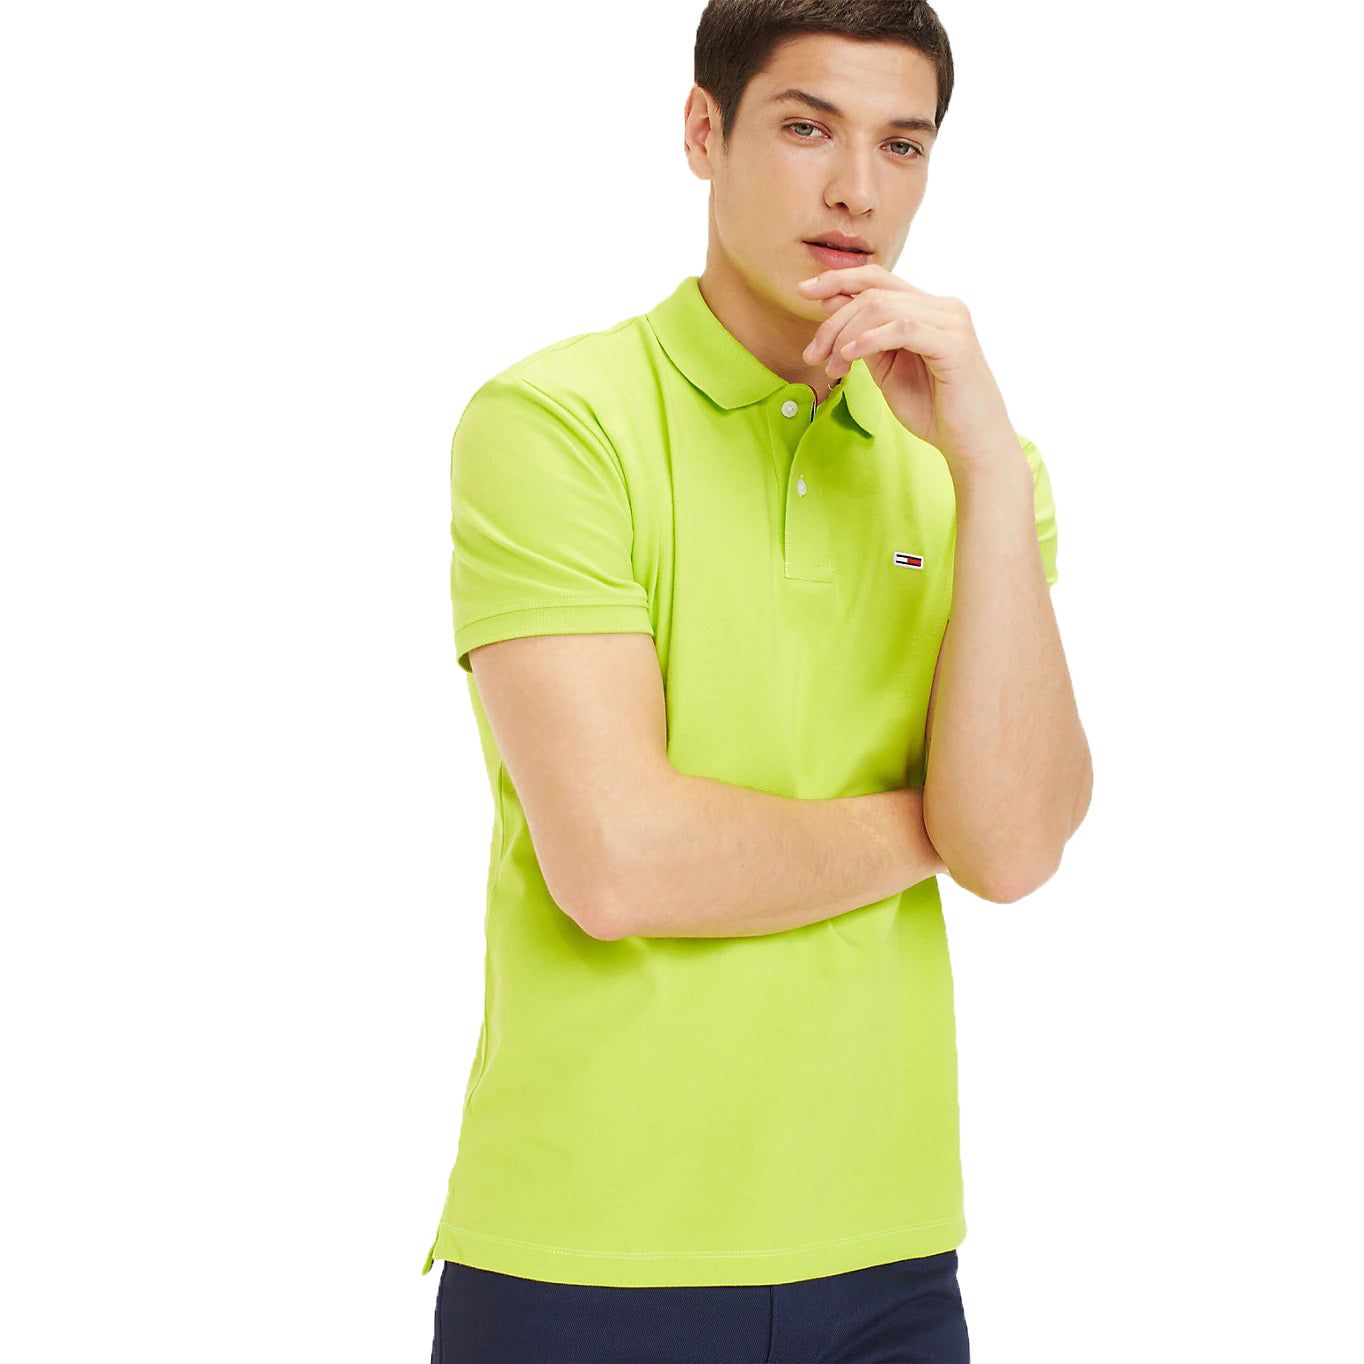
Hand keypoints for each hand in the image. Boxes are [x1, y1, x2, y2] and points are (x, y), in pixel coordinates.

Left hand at [798, 263, 1017, 470]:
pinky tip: (849, 357)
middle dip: (833, 321)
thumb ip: (865, 339)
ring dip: (846, 336)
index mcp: (928, 309)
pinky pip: (902, 328)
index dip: (838, 279)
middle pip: (874, 292)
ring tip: (832, 368)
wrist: (972, 443)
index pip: (878, 278)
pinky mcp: (955, 343)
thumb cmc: (933, 410)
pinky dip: (869, 340)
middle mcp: (943, 306)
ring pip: (883, 307)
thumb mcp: (887, 370)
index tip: (803, 291)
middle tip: (812, 355)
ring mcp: (952, 321)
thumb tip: (832, 306)